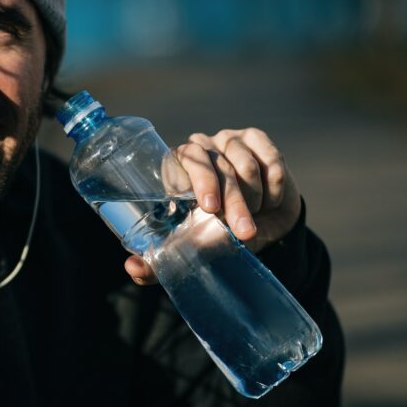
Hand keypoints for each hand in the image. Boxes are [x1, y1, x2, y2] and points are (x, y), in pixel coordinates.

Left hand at [125, 127, 301, 285]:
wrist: (265, 229)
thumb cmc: (217, 234)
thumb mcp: (189, 250)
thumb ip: (158, 262)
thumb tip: (132, 267)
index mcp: (175, 167)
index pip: (183, 160)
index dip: (200, 181)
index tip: (210, 208)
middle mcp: (199, 147)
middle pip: (218, 167)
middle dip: (234, 203)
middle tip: (243, 231)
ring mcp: (228, 140)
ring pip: (247, 167)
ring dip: (255, 199)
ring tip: (253, 215)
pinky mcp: (256, 139)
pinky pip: (271, 163)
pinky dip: (274, 190)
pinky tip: (269, 202)